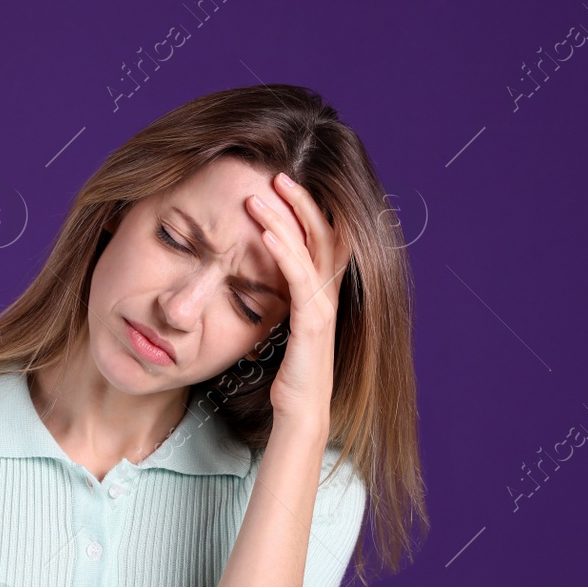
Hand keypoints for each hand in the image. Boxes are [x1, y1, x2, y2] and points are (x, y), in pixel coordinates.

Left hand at [245, 173, 351, 426]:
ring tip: (258, 197)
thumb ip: (282, 298)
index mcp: (322, 291)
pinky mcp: (313, 322)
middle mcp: (329, 293)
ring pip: (311, 249)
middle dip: (300, 201)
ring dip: (284, 218)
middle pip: (323, 232)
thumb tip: (261, 275)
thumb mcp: (285, 325)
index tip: (282, 185)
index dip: (309, 208)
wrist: (302, 411)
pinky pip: (299, 278)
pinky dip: (284, 252)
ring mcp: (324, 306)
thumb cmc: (290, 372)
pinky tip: (265, 233)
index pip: (323, 237)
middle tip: (275, 175)